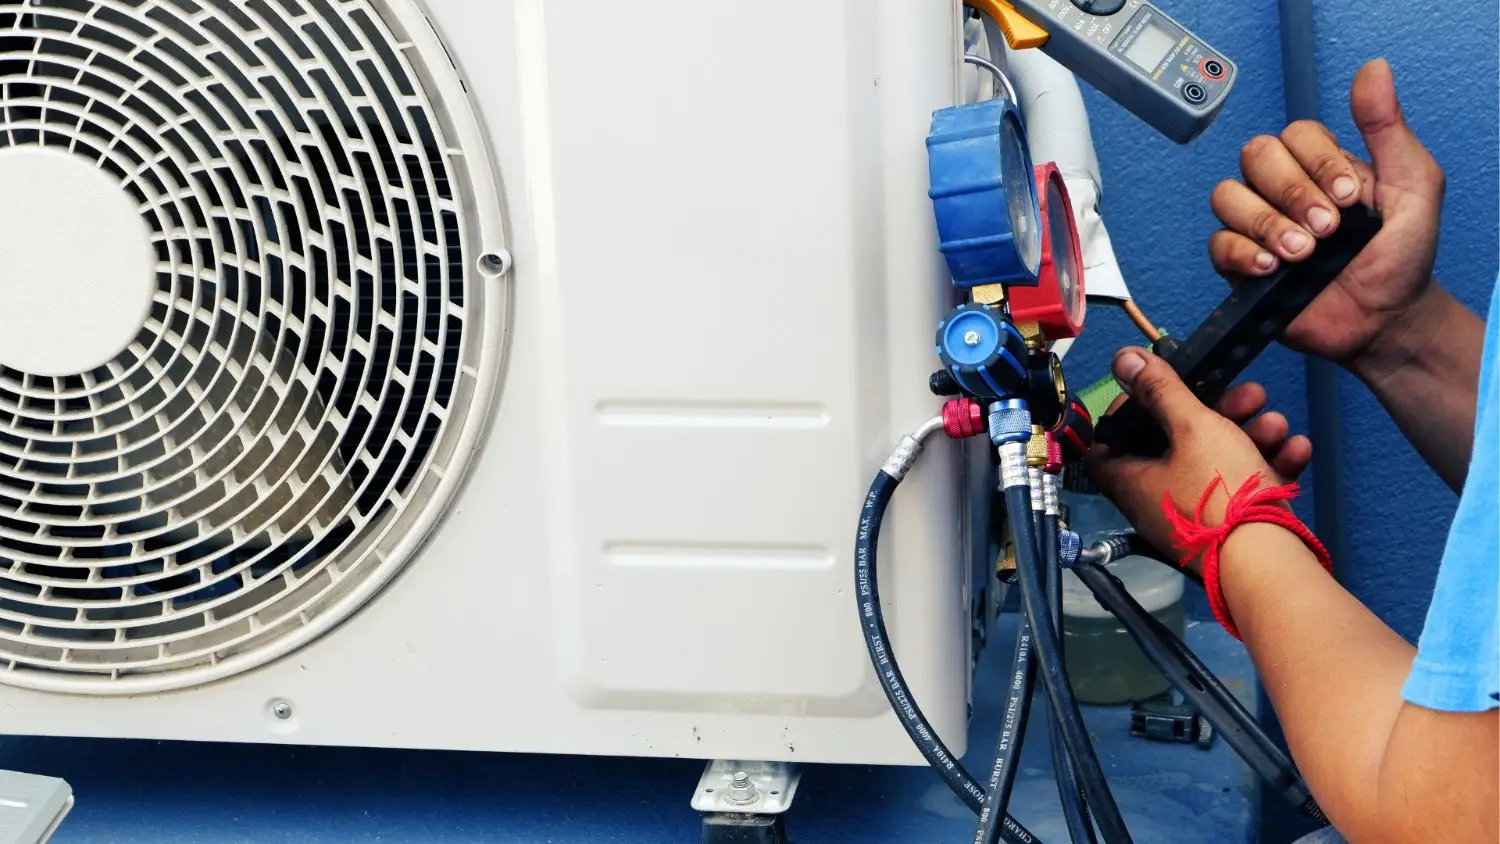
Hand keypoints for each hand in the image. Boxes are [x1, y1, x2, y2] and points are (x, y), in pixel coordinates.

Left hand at [1087, 348, 1312, 576]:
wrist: (1270, 564)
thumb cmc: (1222, 495)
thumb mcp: (1193, 427)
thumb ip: (1161, 390)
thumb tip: (1123, 359)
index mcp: (1132, 481)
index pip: (1108, 442)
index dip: (1127, 411)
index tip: (1158, 388)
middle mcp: (1157, 502)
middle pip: (1175, 445)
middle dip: (1214, 412)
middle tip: (1246, 395)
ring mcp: (1196, 518)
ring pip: (1217, 463)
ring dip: (1249, 434)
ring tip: (1276, 421)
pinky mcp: (1231, 529)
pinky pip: (1243, 489)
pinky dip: (1267, 465)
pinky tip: (1296, 449)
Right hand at [1207, 58, 1444, 371]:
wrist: (1385, 318)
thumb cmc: (1400, 256)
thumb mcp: (1413, 184)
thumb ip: (1387, 128)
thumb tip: (1372, 70)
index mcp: (1320, 164)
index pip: (1295, 135)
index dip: (1318, 163)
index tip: (1351, 199)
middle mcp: (1282, 188)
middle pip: (1255, 157)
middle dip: (1291, 193)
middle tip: (1327, 229)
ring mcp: (1256, 225)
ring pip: (1227, 196)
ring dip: (1265, 223)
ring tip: (1302, 253)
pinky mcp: (1238, 264)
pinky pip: (1217, 244)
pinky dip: (1242, 253)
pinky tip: (1272, 268)